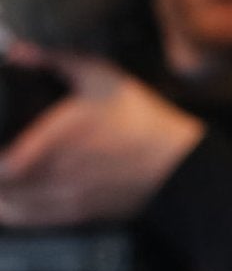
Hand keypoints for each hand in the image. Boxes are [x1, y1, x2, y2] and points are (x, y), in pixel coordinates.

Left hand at [0, 44, 204, 225]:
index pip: (1, 165)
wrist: (176, 162)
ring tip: (4, 173)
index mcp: (50, 144)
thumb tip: (16, 51)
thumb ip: (57, 62)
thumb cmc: (138, 119)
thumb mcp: (102, 78)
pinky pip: (26, 219)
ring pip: (7, 206)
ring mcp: (59, 200)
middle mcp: (50, 177)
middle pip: (1, 186)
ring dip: (0, 191)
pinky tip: (9, 197)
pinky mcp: (72, 215)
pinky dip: (9, 210)